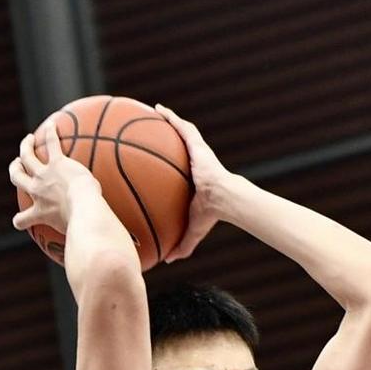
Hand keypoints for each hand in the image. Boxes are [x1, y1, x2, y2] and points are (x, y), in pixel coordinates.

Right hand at [9, 120, 100, 233]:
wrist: (84, 210)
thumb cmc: (83, 227)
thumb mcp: (76, 236)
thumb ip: (80, 241)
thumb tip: (100, 252)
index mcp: (40, 213)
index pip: (22, 219)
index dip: (19, 220)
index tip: (19, 221)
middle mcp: (36, 192)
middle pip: (17, 177)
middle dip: (15, 169)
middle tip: (16, 164)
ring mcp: (44, 176)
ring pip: (26, 156)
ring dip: (26, 147)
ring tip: (28, 140)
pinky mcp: (57, 163)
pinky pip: (51, 144)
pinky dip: (50, 133)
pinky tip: (51, 125)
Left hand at [155, 104, 231, 261]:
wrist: (224, 199)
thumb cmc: (210, 214)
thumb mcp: (192, 230)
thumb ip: (181, 244)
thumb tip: (167, 261)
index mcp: (190, 181)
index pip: (175, 171)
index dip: (163, 166)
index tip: (151, 163)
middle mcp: (192, 163)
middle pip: (175, 148)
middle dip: (162, 138)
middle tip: (146, 133)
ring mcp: (195, 152)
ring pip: (179, 132)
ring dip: (167, 121)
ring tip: (151, 112)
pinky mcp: (197, 144)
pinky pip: (181, 126)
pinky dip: (170, 117)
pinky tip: (157, 108)